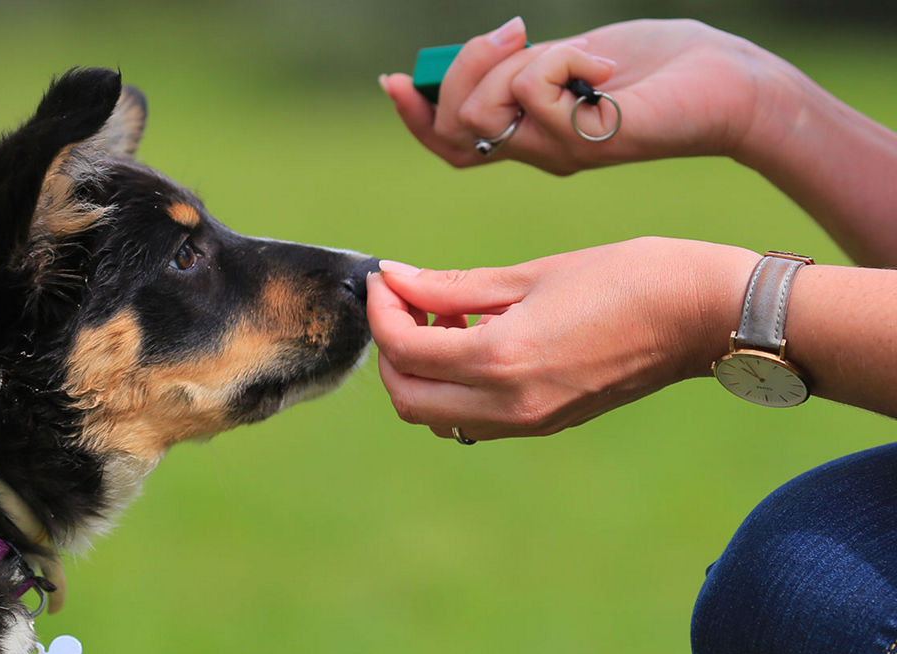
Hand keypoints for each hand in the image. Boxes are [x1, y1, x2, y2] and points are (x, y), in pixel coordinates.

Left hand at [366, 238, 757, 440]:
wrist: (706, 316)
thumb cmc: (629, 277)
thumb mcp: (533, 274)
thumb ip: (455, 285)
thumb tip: (395, 279)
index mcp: (503, 360)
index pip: (404, 350)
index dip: (382, 310)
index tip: (386, 277)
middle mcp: (509, 405)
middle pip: (407, 398)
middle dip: (391, 349)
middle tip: (406, 300)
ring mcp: (529, 423)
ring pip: (435, 415)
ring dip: (420, 371)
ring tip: (444, 318)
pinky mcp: (545, 424)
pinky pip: (471, 419)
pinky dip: (452, 386)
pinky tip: (474, 339)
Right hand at [379, 18, 787, 173]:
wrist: (728, 85)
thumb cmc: (658, 67)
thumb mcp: (572, 56)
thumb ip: (524, 64)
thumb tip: (482, 52)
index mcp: (528, 133)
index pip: (448, 143)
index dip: (414, 116)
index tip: (394, 80)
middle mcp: (536, 151)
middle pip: (453, 125)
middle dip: (464, 68)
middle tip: (515, 33)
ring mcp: (558, 151)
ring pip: (482, 112)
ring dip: (515, 64)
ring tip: (572, 52)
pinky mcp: (584, 141)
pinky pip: (535, 91)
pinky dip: (565, 58)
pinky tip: (606, 68)